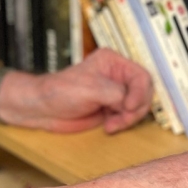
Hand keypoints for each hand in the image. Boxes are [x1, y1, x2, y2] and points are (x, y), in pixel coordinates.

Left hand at [0, 48, 152, 133]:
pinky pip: (128, 117)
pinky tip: (109, 126)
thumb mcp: (91, 89)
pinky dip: (123, 123)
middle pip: (144, 93)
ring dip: (129, 118)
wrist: (43, 109)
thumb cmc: (59, 92)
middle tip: (122, 117)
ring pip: (138, 106)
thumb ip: (116, 93)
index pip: (141, 76)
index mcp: (112, 61)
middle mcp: (116, 75)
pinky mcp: (111, 108)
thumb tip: (133, 102)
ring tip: (112, 123)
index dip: (140, 93)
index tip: (129, 106)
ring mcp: (114, 92)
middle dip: (135, 108)